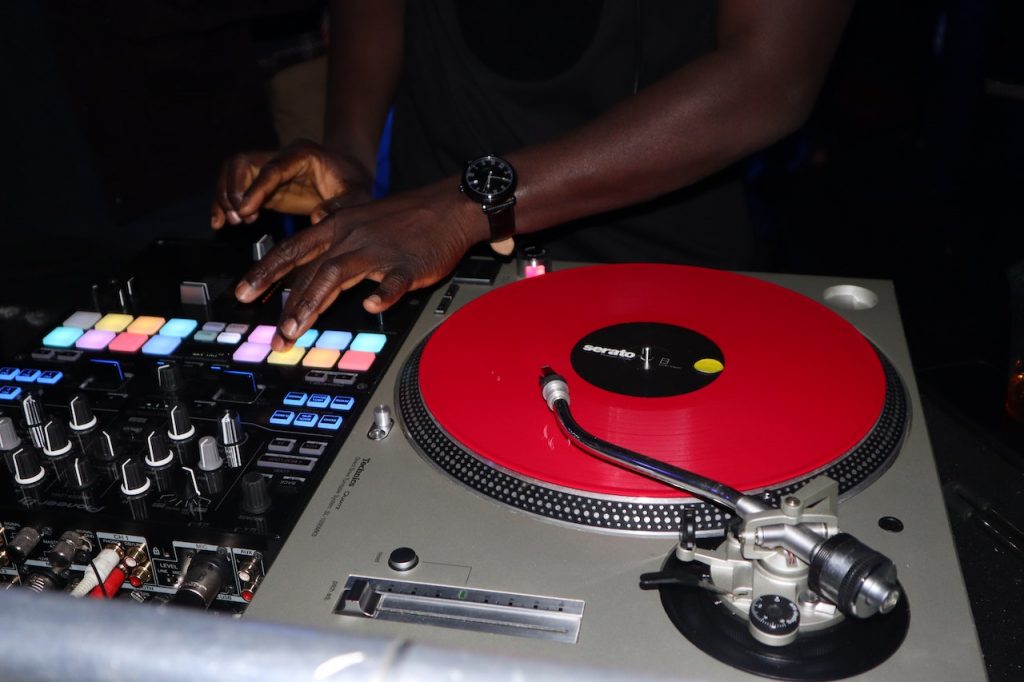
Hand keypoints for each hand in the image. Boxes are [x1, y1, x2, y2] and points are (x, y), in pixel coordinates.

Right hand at [210, 139, 372, 227]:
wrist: (350, 175)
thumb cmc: (353, 182)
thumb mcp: (356, 195)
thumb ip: (341, 205)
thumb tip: (318, 218)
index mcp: (302, 154)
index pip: (272, 169)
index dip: (255, 189)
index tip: (244, 210)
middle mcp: (280, 157)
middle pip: (242, 163)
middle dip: (233, 190)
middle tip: (237, 218)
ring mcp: (268, 169)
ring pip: (233, 172)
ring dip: (224, 196)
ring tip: (229, 222)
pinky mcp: (263, 184)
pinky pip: (236, 187)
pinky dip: (225, 203)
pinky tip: (221, 222)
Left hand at [234, 179, 488, 350]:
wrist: (450, 204)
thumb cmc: (407, 218)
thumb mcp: (361, 219)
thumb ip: (334, 238)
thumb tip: (311, 252)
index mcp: (338, 226)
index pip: (293, 250)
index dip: (266, 272)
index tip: (244, 293)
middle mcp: (352, 237)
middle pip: (310, 269)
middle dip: (286, 303)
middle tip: (274, 333)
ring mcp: (379, 251)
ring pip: (337, 275)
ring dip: (313, 303)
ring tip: (297, 329)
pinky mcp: (408, 264)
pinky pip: (393, 281)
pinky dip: (381, 294)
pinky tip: (370, 306)